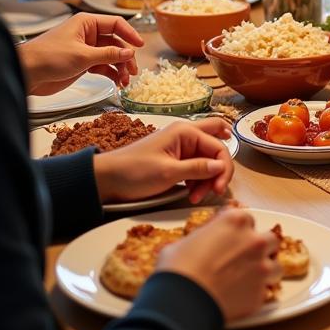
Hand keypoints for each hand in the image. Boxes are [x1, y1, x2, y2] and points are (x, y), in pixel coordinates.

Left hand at [18, 13, 142, 95]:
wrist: (26, 73)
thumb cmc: (48, 57)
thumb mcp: (83, 55)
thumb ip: (108, 54)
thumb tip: (130, 53)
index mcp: (87, 23)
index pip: (116, 24)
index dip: (130, 34)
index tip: (141, 46)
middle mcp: (87, 34)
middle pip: (116, 42)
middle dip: (125, 57)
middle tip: (133, 71)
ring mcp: (85, 49)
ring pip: (110, 56)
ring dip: (120, 68)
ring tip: (125, 81)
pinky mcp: (81, 63)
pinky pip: (102, 66)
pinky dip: (111, 74)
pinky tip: (117, 82)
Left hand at [93, 117, 234, 204]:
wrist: (106, 180)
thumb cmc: (135, 172)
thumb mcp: (168, 173)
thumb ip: (197, 168)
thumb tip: (221, 166)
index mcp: (185, 132)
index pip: (218, 147)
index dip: (223, 169)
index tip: (217, 190)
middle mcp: (186, 135)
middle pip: (216, 142)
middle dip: (221, 166)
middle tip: (217, 187)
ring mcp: (180, 146)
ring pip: (207, 157)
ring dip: (207, 177)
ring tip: (196, 197)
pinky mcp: (175, 159)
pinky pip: (196, 165)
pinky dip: (197, 179)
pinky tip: (191, 193)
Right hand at [157, 208, 282, 321]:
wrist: (180, 303)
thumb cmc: (177, 268)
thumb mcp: (186, 239)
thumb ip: (205, 235)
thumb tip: (204, 240)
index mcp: (236, 221)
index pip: (247, 219)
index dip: (238, 230)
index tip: (230, 239)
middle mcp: (254, 241)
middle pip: (270, 240)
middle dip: (259, 248)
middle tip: (243, 258)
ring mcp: (261, 268)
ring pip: (275, 266)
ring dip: (264, 271)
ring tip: (247, 280)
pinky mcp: (259, 295)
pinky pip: (263, 292)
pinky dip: (253, 294)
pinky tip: (238, 298)